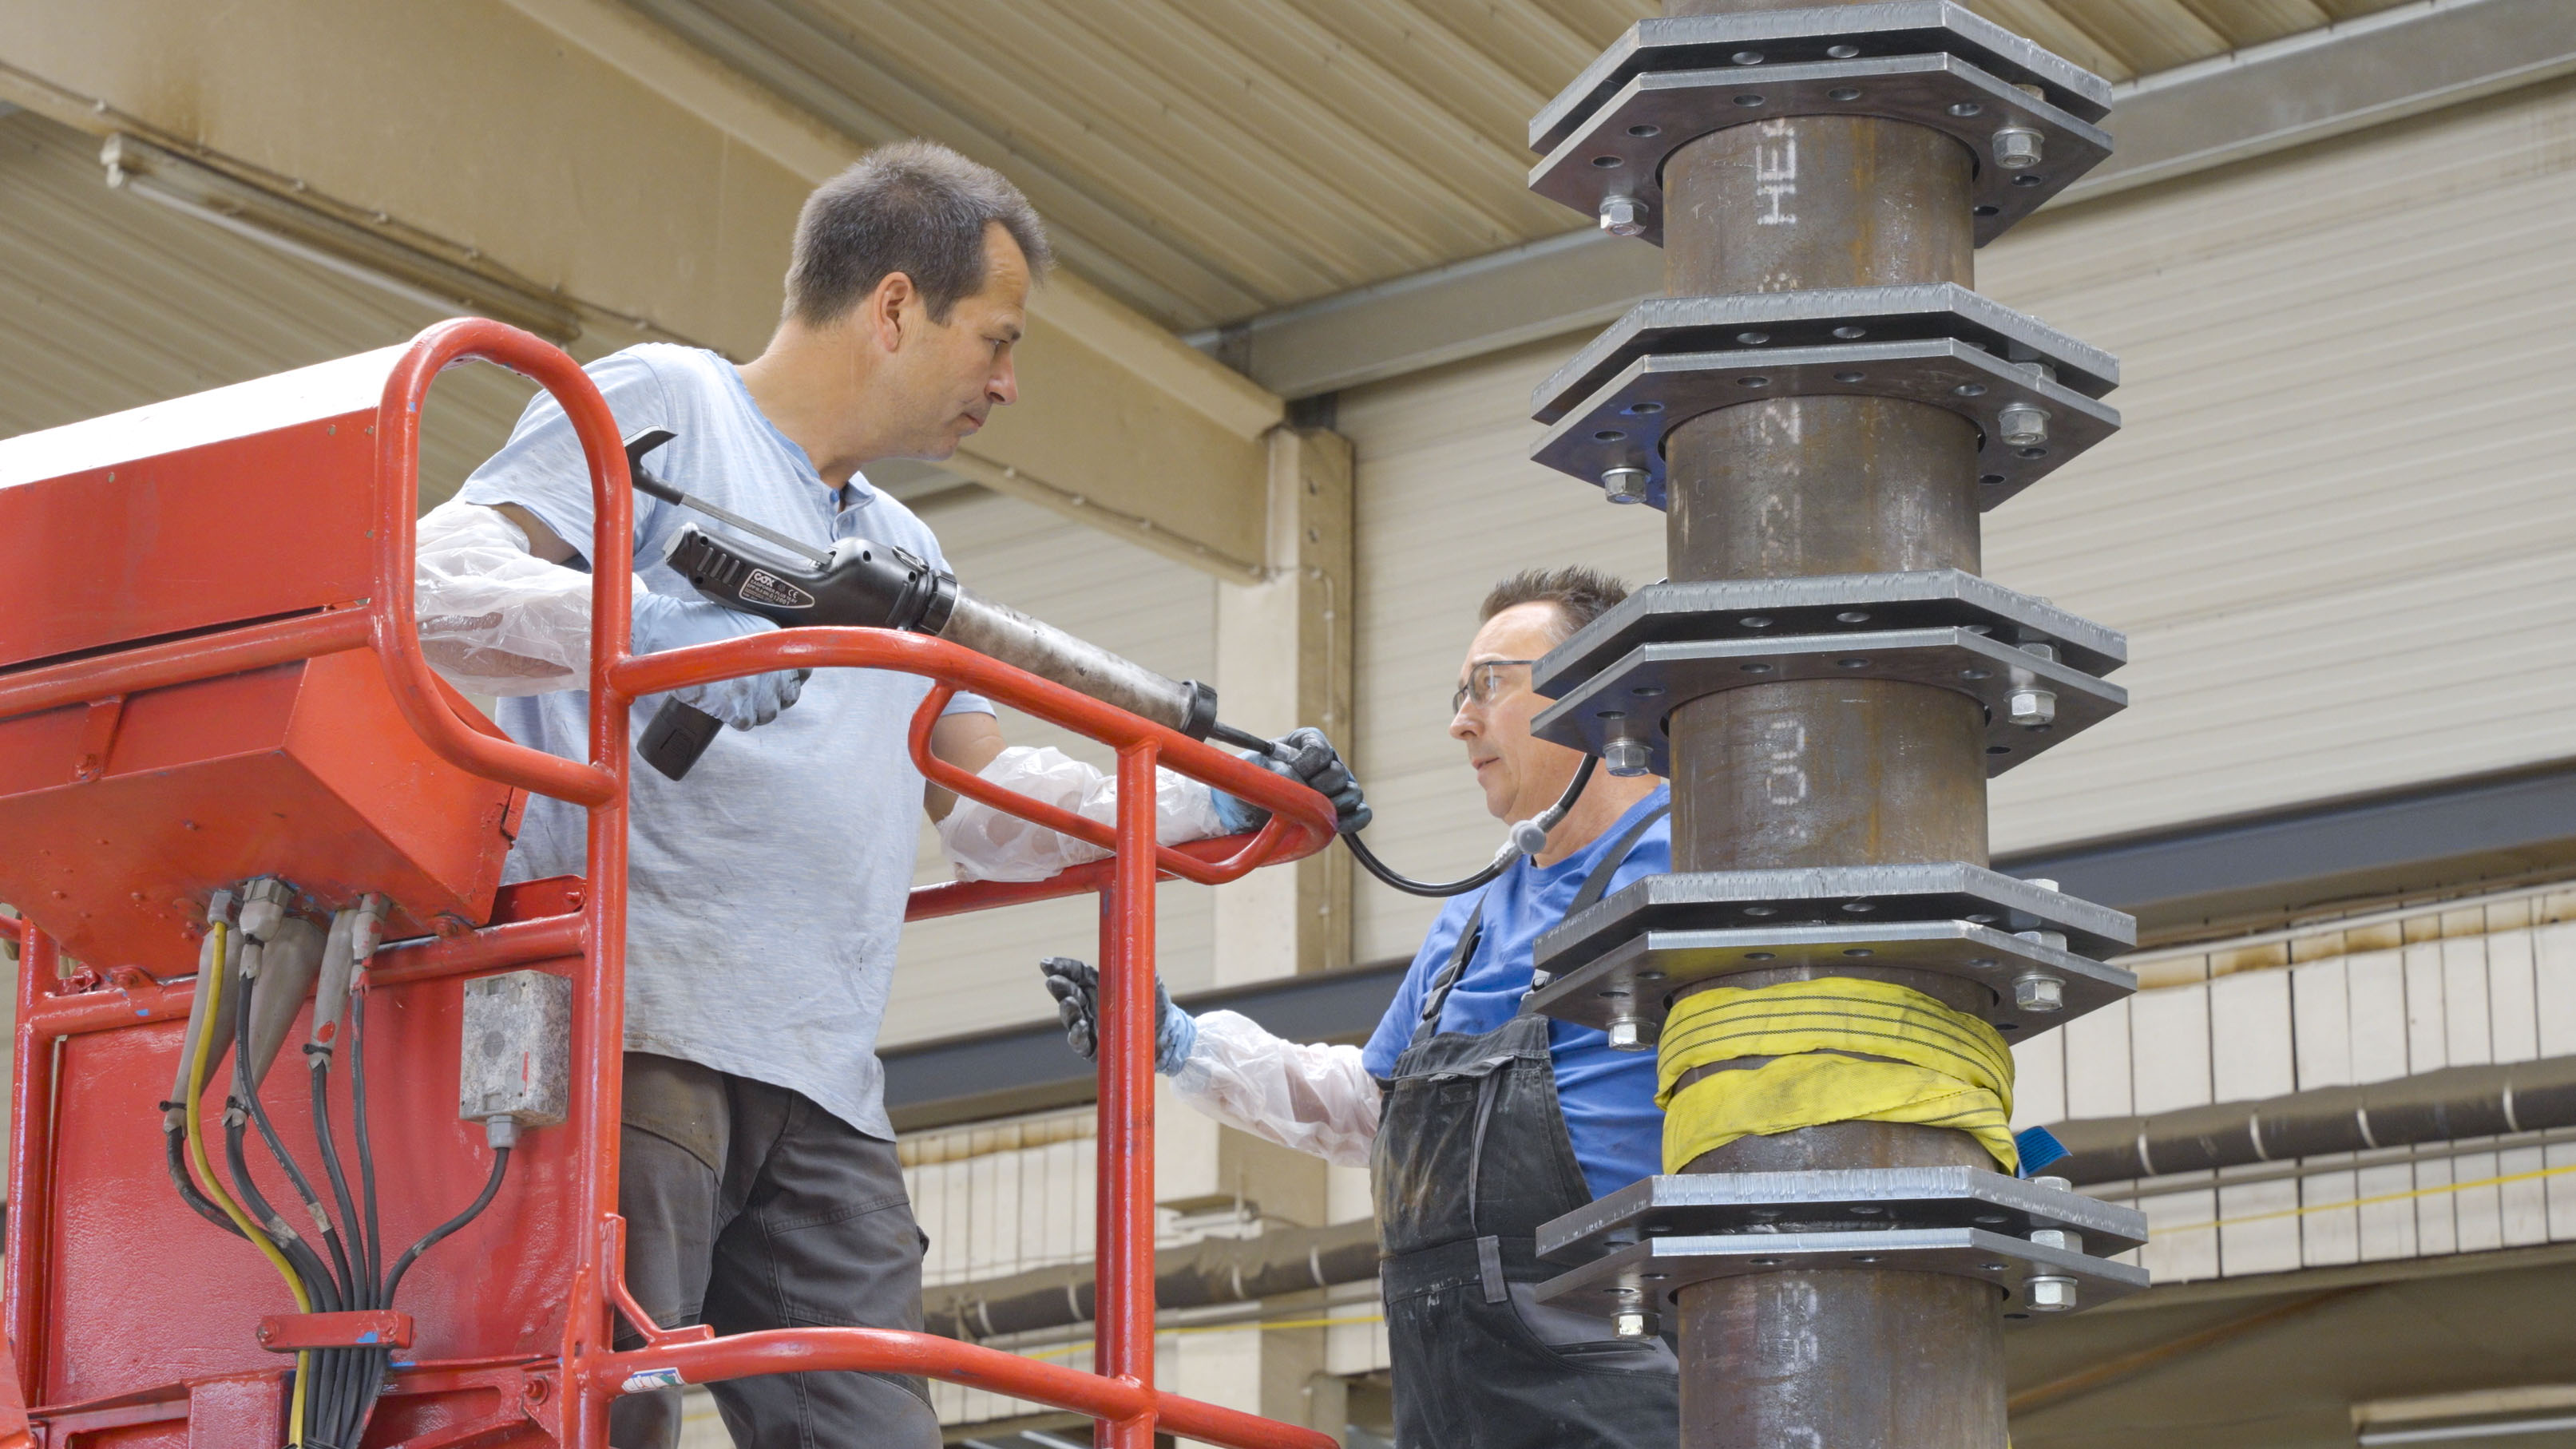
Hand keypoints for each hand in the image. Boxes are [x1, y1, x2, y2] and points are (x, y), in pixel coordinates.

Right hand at [632, 592, 809, 729]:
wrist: (665, 630)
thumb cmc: (699, 624)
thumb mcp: (745, 622)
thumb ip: (766, 642)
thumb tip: (779, 658)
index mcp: (775, 642)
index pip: (802, 671)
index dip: (789, 678)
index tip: (776, 679)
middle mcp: (771, 665)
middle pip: (789, 696)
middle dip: (773, 696)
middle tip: (753, 691)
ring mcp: (754, 687)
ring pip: (769, 713)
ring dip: (755, 710)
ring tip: (737, 698)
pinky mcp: (734, 706)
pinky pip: (746, 722)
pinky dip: (736, 717)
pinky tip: (724, 704)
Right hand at [1039, 956, 1196, 1074]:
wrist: (1168, 1037)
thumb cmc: (1156, 1006)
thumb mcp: (1152, 984)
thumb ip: (1142, 969)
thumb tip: (1136, 952)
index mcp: (1101, 984)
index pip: (1076, 973)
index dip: (1061, 967)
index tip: (1046, 963)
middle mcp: (1092, 1004)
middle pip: (1069, 993)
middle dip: (1059, 986)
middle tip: (1052, 981)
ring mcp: (1091, 1026)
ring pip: (1071, 1018)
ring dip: (1067, 1010)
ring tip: (1069, 1002)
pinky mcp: (1095, 1048)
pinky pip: (1081, 1042)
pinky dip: (1077, 1035)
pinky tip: (1079, 1027)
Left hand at [1213, 727, 1369, 835]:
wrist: (1243, 816)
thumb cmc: (1247, 787)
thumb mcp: (1253, 773)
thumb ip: (1275, 770)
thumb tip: (1300, 779)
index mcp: (1305, 742)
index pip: (1319, 749)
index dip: (1305, 766)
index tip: (1286, 780)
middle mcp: (1327, 761)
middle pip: (1338, 773)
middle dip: (1317, 790)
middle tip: (1296, 802)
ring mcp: (1338, 785)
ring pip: (1353, 792)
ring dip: (1332, 808)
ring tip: (1309, 816)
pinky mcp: (1345, 810)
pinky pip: (1362, 813)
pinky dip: (1352, 822)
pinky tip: (1334, 827)